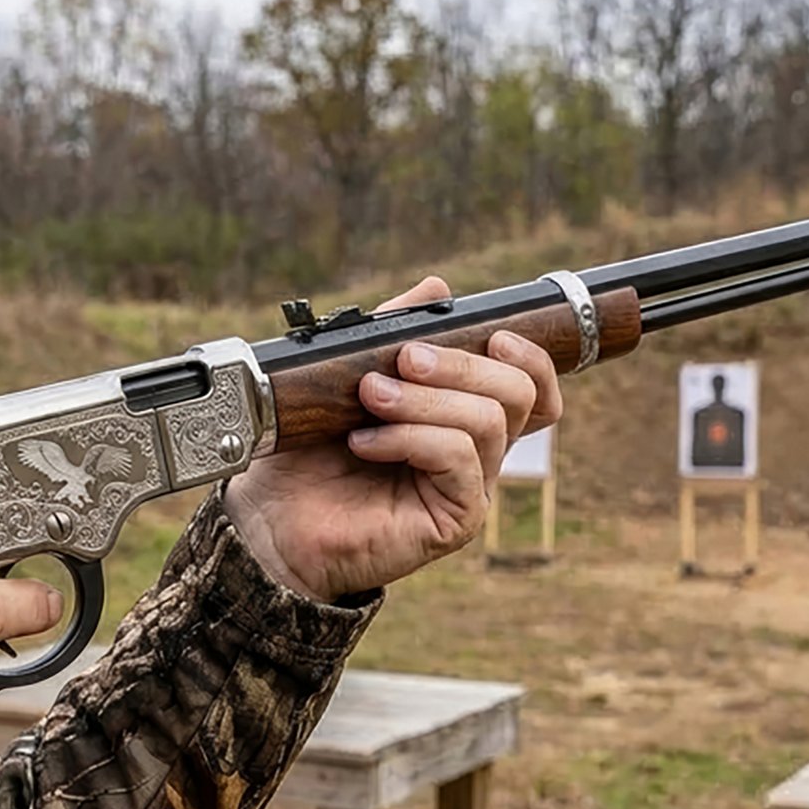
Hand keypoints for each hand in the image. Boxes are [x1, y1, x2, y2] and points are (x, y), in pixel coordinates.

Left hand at [224, 276, 563, 600]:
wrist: (275, 520)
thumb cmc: (310, 453)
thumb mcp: (348, 376)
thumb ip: (392, 333)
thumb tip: (437, 287)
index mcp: (464, 418)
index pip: (534, 388)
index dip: (531, 358)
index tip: (494, 336)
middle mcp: (478, 453)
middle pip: (519, 394)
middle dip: (463, 365)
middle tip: (403, 360)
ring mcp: (470, 488)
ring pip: (490, 422)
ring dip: (427, 399)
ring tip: (371, 397)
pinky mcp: (455, 520)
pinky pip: (458, 459)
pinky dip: (411, 438)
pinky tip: (365, 441)